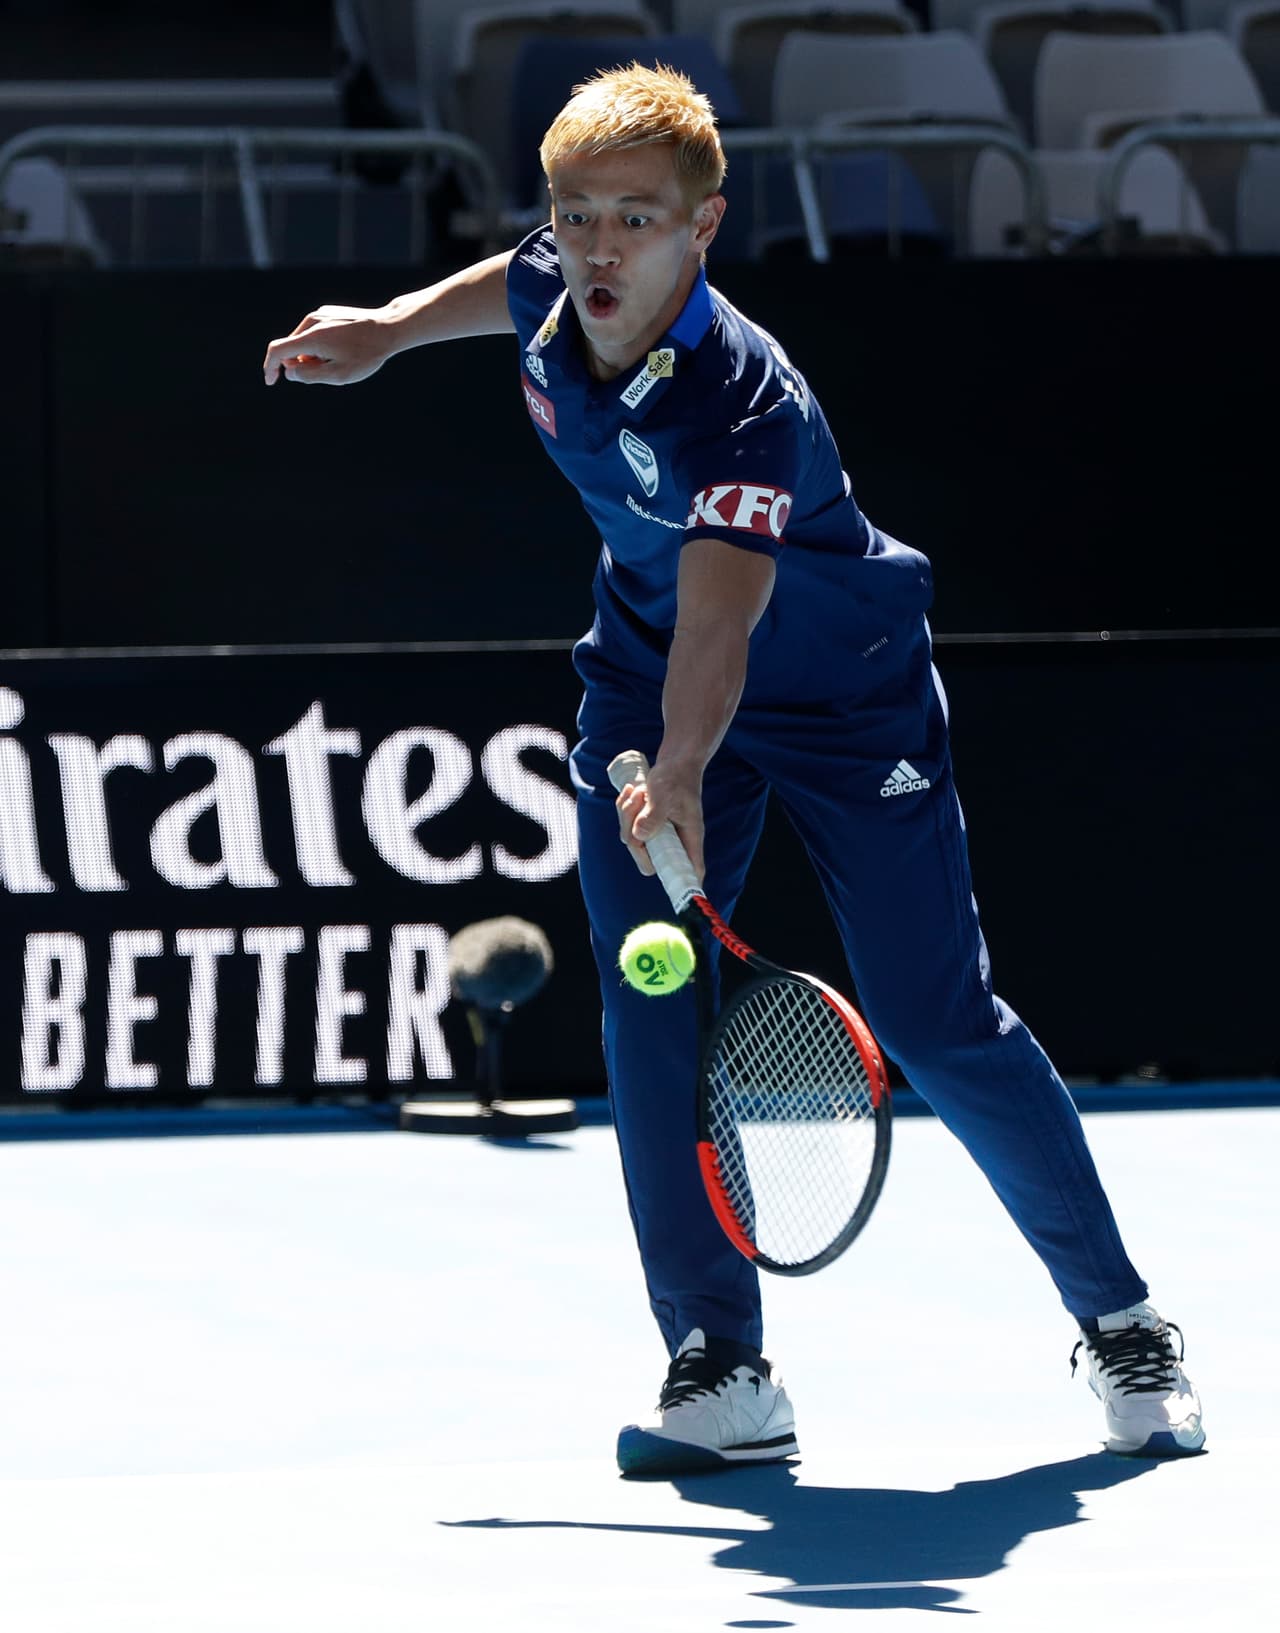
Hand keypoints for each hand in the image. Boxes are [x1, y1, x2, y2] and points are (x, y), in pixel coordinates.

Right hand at [262, 304, 393, 384]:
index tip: (271, 382)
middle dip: (302, 365)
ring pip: (304, 342)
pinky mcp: (327, 313)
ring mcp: (319, 315)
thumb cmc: (366, 354)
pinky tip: (343, 350)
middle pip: (292, 348)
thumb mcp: (339, 374)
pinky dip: (320, 347)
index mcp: (312, 337)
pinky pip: (314, 334)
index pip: (278, 350)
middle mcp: (311, 322)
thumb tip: (289, 373)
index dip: (270, 367)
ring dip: (313, 357)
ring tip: (340, 360)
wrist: (388, 327)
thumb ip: (310, 376)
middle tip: (329, 372)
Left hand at [615, 759, 705, 881]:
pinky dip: (624, 810)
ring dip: (627, 815)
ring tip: (638, 792)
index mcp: (688, 837)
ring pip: (633, 840)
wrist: (674, 762)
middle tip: (637, 807)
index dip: (683, 883)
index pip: (690, 869)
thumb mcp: (664, 794)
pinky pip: (626, 827)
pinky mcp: (646, 826)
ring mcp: (658, 834)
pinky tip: (632, 791)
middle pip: (648, 860)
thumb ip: (653, 816)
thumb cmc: (675, 777)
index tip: (675, 891)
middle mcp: (674, 841)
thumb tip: (640, 837)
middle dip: (634, 836)